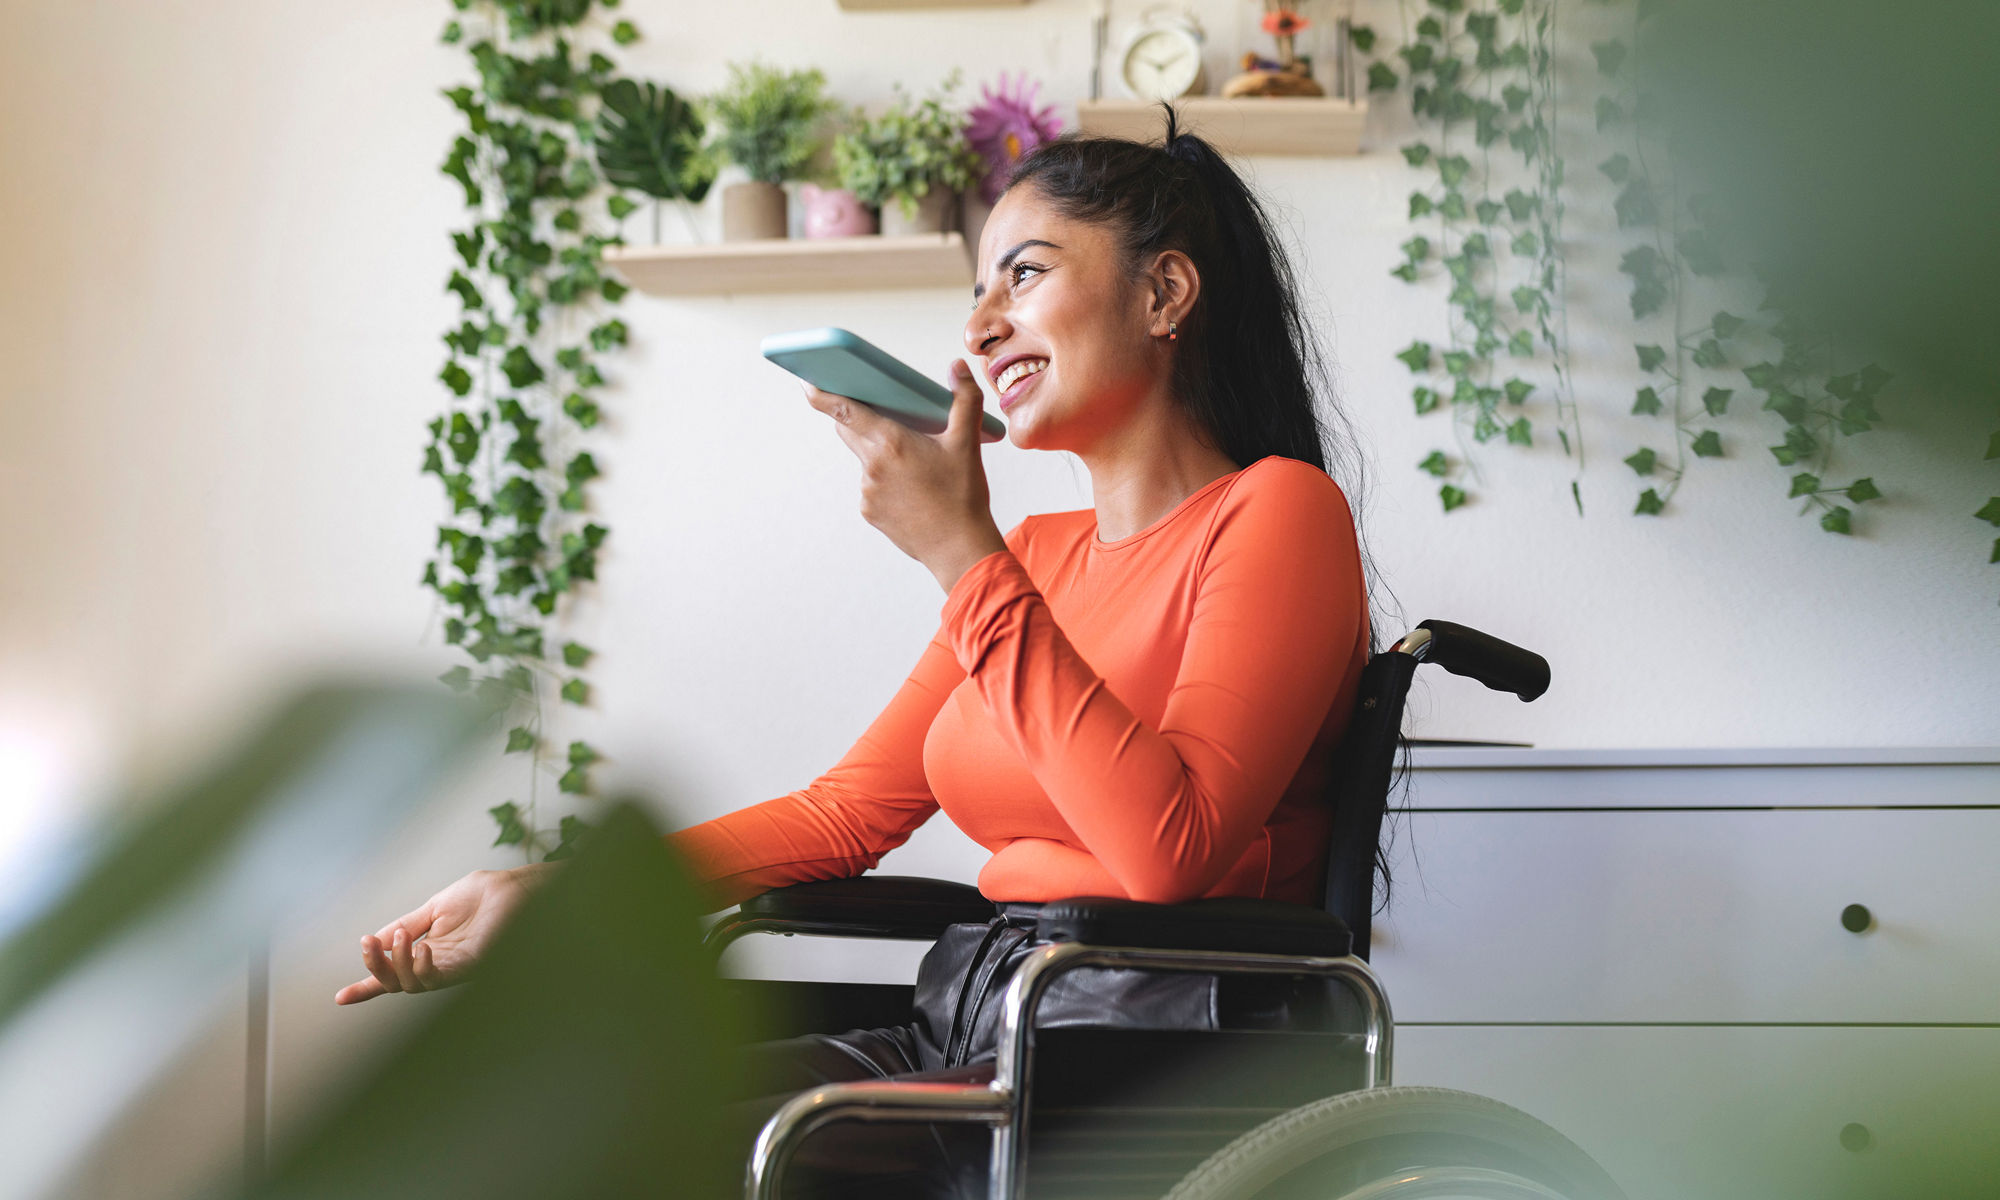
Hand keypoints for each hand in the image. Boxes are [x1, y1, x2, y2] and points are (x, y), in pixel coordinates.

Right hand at [333, 864, 553, 1004]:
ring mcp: (456, 969)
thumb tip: (375, 939)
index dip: (367, 987)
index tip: (339, 998)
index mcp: (429, 952)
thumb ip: (406, 925)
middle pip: (397, 983)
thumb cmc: (484, 896)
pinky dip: (423, 967)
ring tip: (402, 937)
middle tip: (367, 944)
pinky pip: (440, 979)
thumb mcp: (434, 908)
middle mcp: (440, 966)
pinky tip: (422, 950)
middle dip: (375, 967)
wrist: (516, 886)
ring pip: (413, 985)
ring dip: (398, 962)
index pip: (394, 974)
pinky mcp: (473, 966)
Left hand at [802, 358, 1008, 591]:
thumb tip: (957, 367)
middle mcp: (872, 465)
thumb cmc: (962, 497)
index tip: (807, 381)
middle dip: (857, 417)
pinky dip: (884, 480)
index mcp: (891, 442)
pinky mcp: (869, 511)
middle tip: (880, 413)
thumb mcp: (967, 444)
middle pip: (848, 429)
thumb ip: (964, 400)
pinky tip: (911, 490)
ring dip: (879, 453)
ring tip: (916, 466)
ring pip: (864, 459)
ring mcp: (867, 491)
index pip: (844, 410)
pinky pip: (870, 486)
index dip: (822, 394)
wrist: (958, 548)